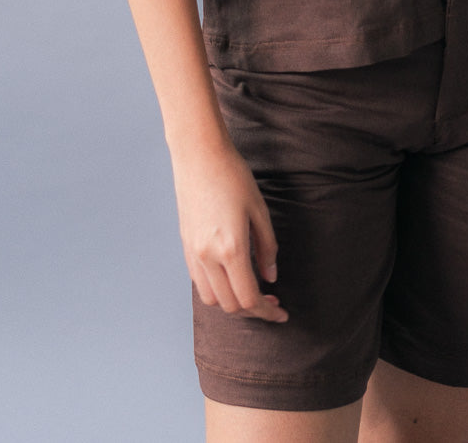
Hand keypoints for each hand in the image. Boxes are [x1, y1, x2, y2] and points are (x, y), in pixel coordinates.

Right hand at [169, 137, 288, 322]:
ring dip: (233, 303)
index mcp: (231, 249)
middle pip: (230, 305)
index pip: (249, 299)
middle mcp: (207, 257)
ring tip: (251, 290)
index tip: (281, 313)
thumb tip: (271, 278)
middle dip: (253, 310)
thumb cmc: (233, 176)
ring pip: (212, 299)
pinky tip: (231, 276)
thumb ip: (267, 248)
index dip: (267, 312)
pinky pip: (200, 283)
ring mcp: (193, 253)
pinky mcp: (185, 246)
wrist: (199, 154)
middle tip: (272, 301)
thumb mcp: (259, 210)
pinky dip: (217, 289)